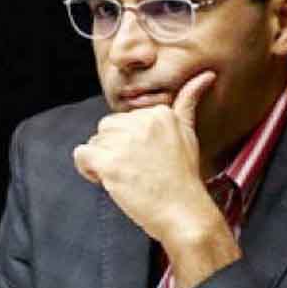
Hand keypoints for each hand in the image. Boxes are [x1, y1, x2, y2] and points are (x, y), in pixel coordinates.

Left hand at [73, 71, 217, 242]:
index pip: (125, 120)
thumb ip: (189, 102)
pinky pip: (81, 155)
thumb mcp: (189, 133)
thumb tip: (206, 76)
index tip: (146, 160)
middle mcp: (141, 123)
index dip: (130, 143)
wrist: (183, 212)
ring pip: (94, 143)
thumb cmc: (184, 179)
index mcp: (159, 113)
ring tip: (126, 178)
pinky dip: (87, 169)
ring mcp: (124, 143)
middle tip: (136, 172)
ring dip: (102, 162)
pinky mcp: (109, 163)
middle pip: (107, 129)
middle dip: (115, 150)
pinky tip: (106, 179)